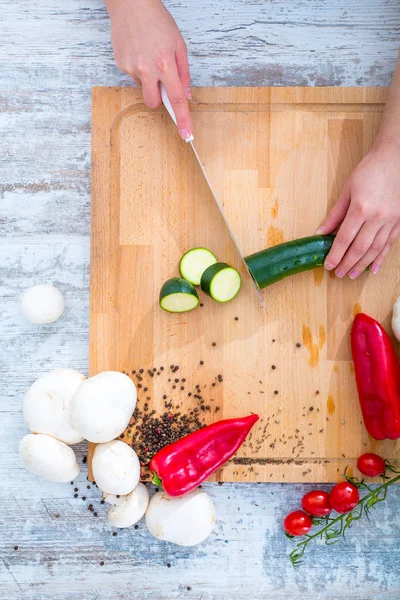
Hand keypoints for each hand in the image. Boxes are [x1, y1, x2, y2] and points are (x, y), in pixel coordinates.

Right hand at [106, 0, 191, 138]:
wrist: (131, 3)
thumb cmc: (157, 21)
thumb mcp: (179, 45)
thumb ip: (184, 73)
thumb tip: (186, 95)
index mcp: (165, 64)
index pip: (177, 99)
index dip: (183, 119)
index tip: (186, 135)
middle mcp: (147, 69)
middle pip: (153, 103)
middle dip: (158, 98)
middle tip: (161, 81)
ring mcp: (132, 67)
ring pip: (143, 87)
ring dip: (148, 78)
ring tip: (149, 56)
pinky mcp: (121, 64)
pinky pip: (133, 76)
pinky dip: (138, 68)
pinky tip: (139, 51)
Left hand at [316, 140, 399, 277]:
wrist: (395, 158)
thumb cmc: (369, 170)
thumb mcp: (347, 190)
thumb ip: (335, 214)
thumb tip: (321, 232)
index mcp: (360, 209)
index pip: (344, 239)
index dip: (335, 255)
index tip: (328, 265)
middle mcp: (377, 217)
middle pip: (359, 248)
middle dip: (347, 264)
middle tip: (338, 274)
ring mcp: (391, 220)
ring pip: (375, 249)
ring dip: (362, 265)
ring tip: (352, 275)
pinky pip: (390, 244)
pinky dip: (381, 258)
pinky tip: (373, 268)